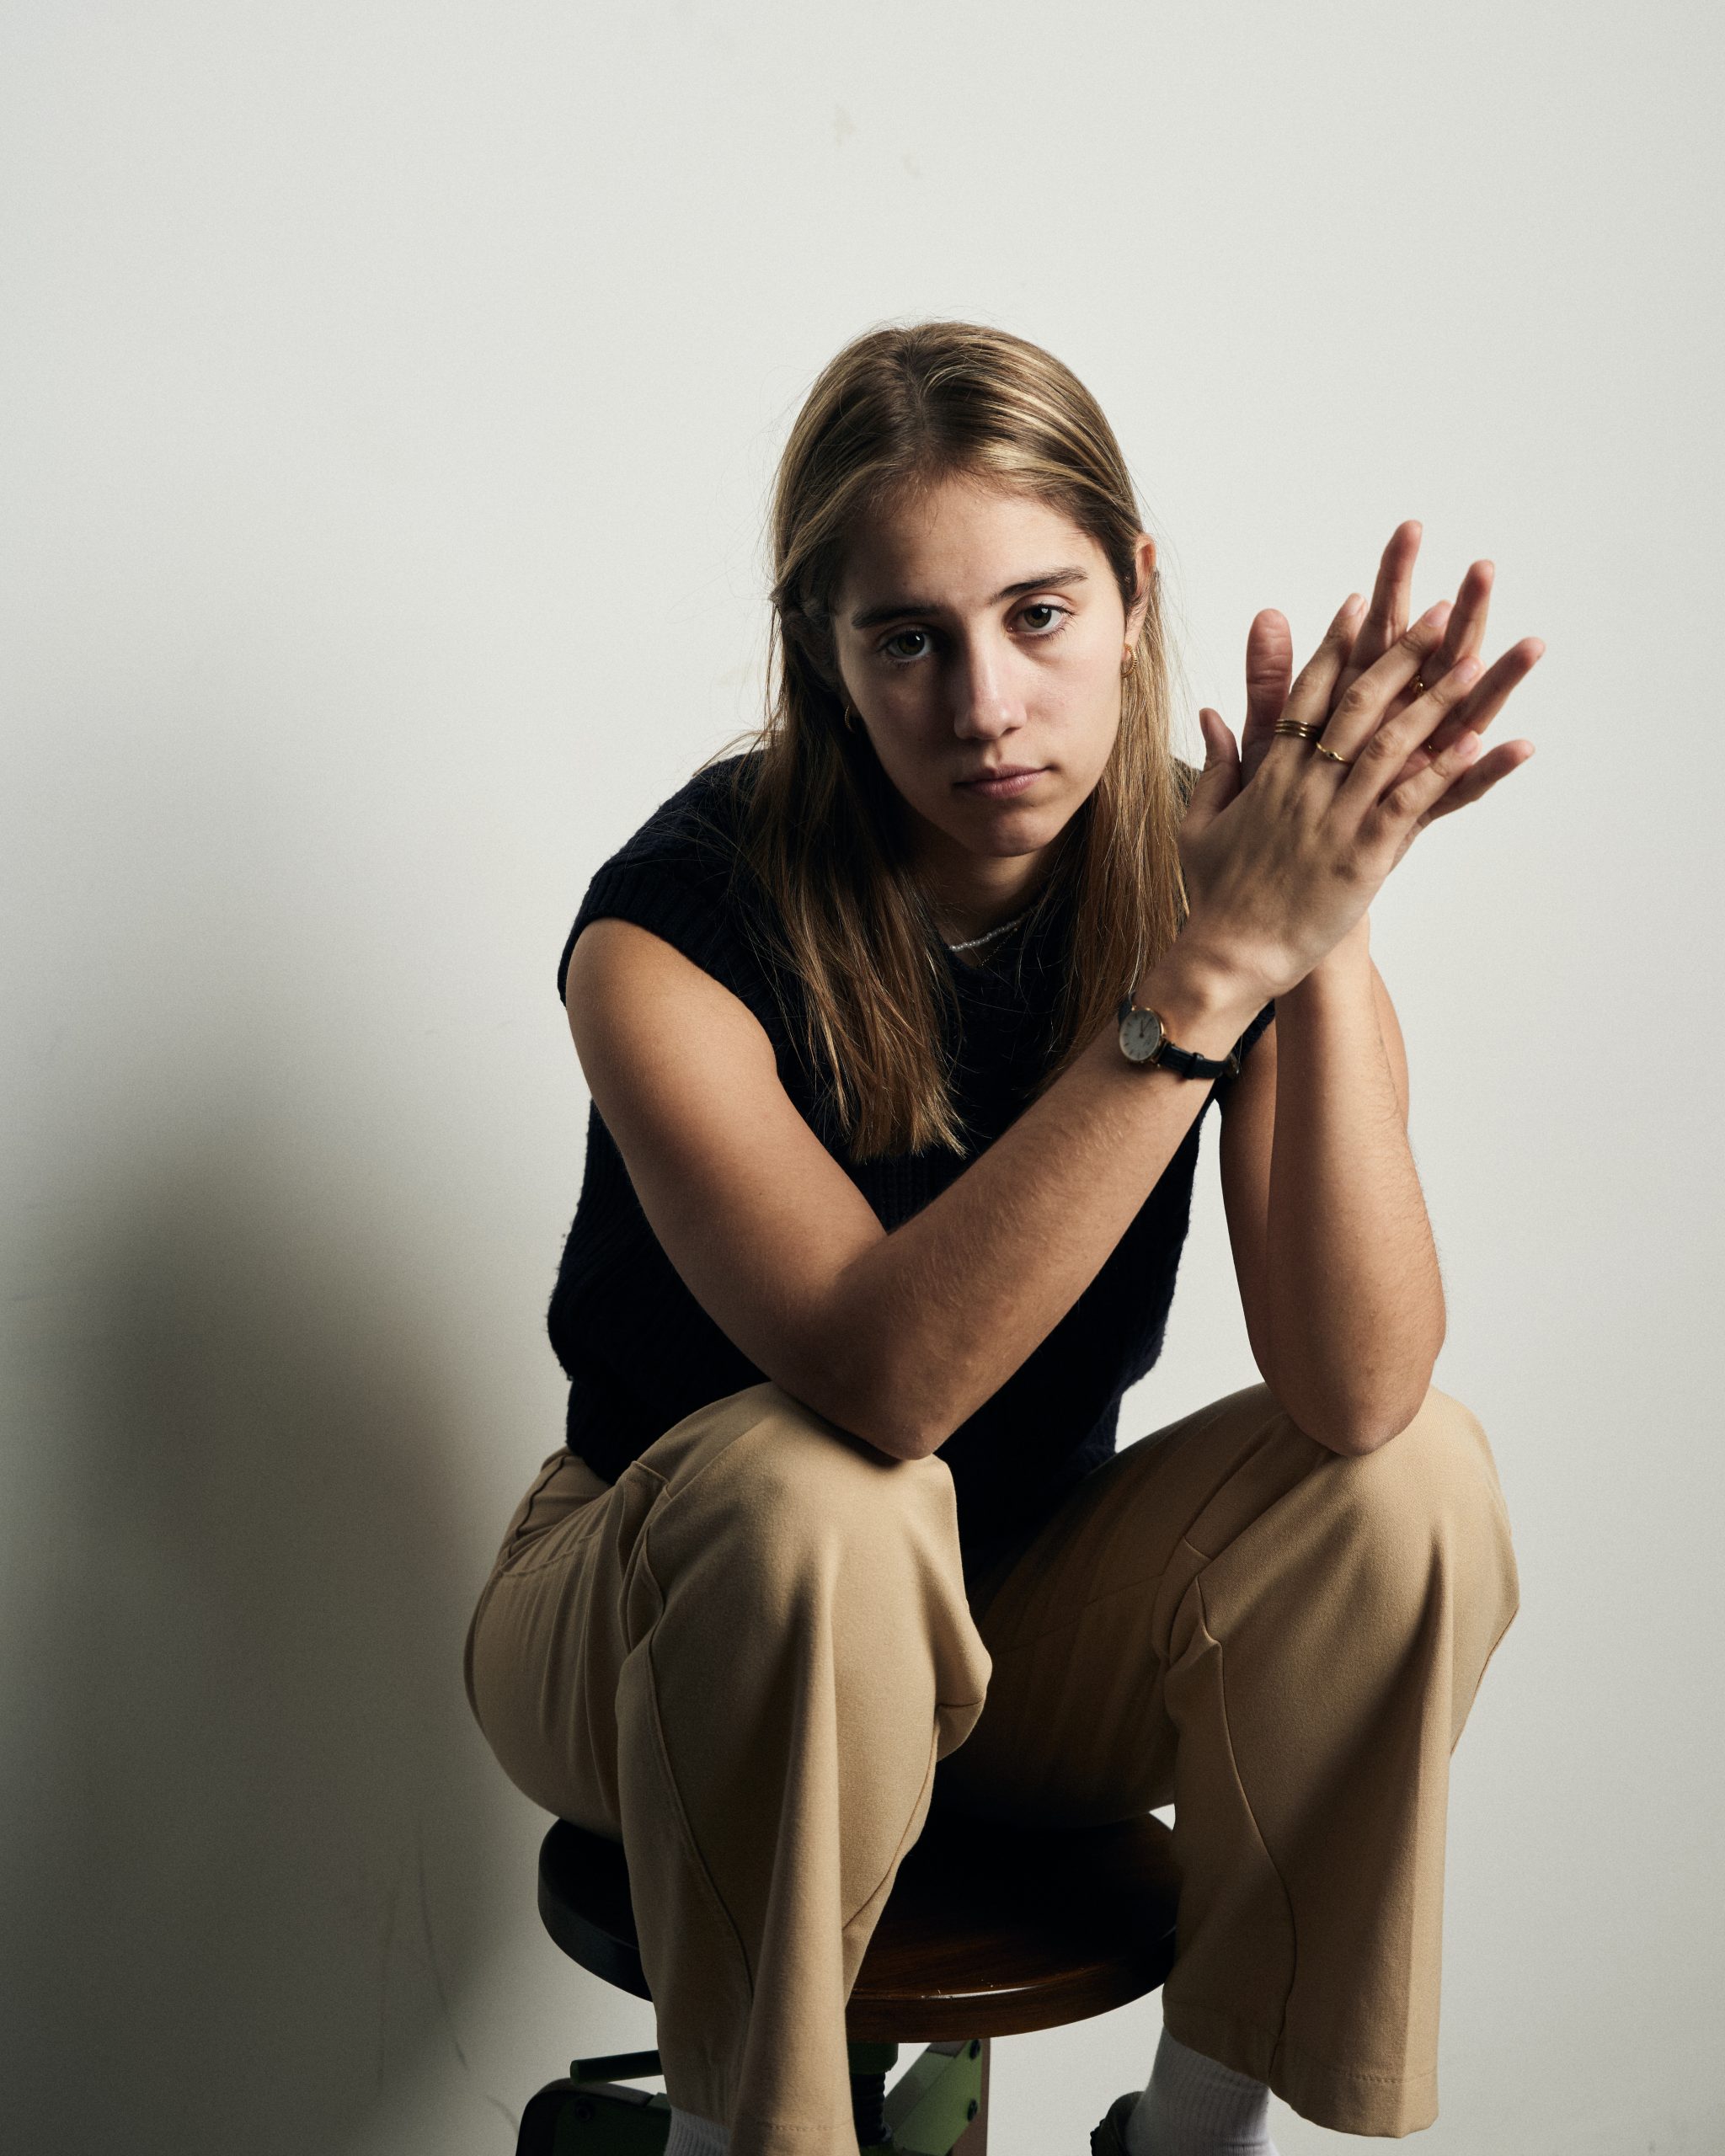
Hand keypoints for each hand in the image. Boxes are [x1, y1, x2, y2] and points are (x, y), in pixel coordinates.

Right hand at [1177, 584, 1540, 1000]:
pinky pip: (1410, 802)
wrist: (1229, 954)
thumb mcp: (1202, 821)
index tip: (1361, 604)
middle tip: (1436, 612)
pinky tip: (1476, 742)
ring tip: (1473, 661)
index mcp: (1270, 774)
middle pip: (1358, 704)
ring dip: (1436, 699)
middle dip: (1400, 653)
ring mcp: (1335, 818)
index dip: (1336, 645)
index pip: (1307, 694)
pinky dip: (1444, 770)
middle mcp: (1305, 785)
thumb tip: (1210, 713)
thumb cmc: (1216, 894)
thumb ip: (1217, 763)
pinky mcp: (1362, 855)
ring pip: (1392, 744)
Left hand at [1236, 521, 1541, 823]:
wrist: (1284, 887)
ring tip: (1532, 644)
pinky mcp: (1417, 816)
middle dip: (1460, 615)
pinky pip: (1462, 791)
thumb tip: (1266, 614)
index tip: (1409, 528)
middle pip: (1435, 661)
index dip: (1393, 581)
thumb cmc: (1280, 811)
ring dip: (1499, 683)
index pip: (1380, 629)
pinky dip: (1489, 770)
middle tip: (1484, 567)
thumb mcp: (1274, 738)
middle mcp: (1398, 728)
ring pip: (1464, 718)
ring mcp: (1415, 769)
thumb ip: (1273, 680)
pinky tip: (1521, 746)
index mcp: (1361, 703)